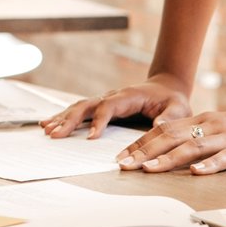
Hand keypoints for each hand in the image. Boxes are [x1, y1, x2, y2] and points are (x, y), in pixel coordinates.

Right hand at [42, 75, 190, 138]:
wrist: (167, 89)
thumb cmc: (172, 101)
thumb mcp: (178, 109)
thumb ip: (169, 117)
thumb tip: (158, 126)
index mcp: (129, 96)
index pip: (109, 106)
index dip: (100, 121)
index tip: (92, 138)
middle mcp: (113, 96)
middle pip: (87, 105)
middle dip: (71, 120)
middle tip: (56, 134)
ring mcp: (105, 101)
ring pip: (79, 107)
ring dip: (63, 119)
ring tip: (47, 130)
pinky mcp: (102, 108)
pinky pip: (80, 111)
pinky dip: (64, 118)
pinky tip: (48, 124)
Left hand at [117, 105, 225, 174]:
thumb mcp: (219, 131)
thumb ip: (197, 138)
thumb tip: (167, 153)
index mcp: (202, 121)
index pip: (163, 131)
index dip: (140, 144)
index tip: (119, 158)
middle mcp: (211, 125)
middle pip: (171, 137)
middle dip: (144, 152)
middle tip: (122, 166)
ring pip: (193, 147)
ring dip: (168, 159)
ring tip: (148, 170)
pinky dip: (210, 165)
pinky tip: (196, 173)